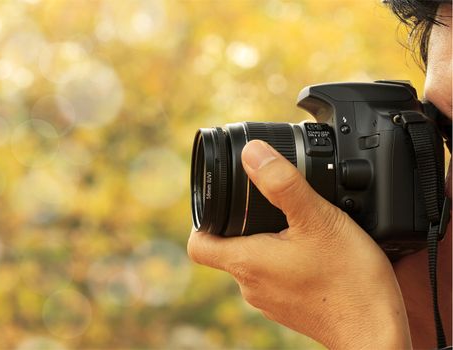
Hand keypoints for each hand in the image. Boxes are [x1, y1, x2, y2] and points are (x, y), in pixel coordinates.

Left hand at [188, 140, 411, 348]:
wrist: (376, 332)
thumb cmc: (348, 280)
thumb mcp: (316, 219)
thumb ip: (282, 183)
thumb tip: (252, 153)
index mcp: (246, 262)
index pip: (198, 244)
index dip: (202, 220)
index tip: (219, 202)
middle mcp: (251, 285)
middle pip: (227, 249)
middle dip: (241, 224)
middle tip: (267, 204)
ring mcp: (269, 300)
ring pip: (253, 262)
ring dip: (266, 241)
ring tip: (295, 226)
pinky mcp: (289, 308)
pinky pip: (275, 277)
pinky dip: (285, 260)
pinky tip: (311, 252)